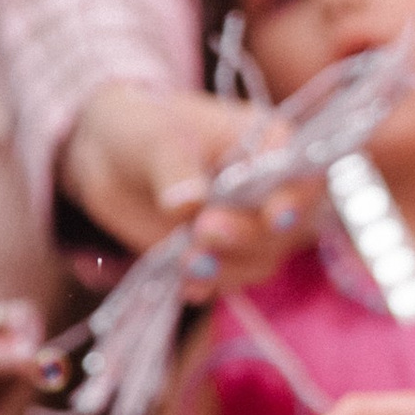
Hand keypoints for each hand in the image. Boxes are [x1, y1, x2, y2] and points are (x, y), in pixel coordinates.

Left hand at [58, 85, 297, 281]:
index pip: (303, 172)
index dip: (297, 198)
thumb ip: (174, 168)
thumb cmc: (142, 129)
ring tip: (185, 262)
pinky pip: (228, 278)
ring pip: (261, 259)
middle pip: (287, 227)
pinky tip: (185, 284)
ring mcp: (246, 225)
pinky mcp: (220, 256)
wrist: (112, 159)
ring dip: (228, 267)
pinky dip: (208, 284)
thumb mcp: (154, 139)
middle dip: (248, 236)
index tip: (277, 216)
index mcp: (267, 143)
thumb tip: (188, 203)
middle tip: (203, 230)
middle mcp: (267, 188)